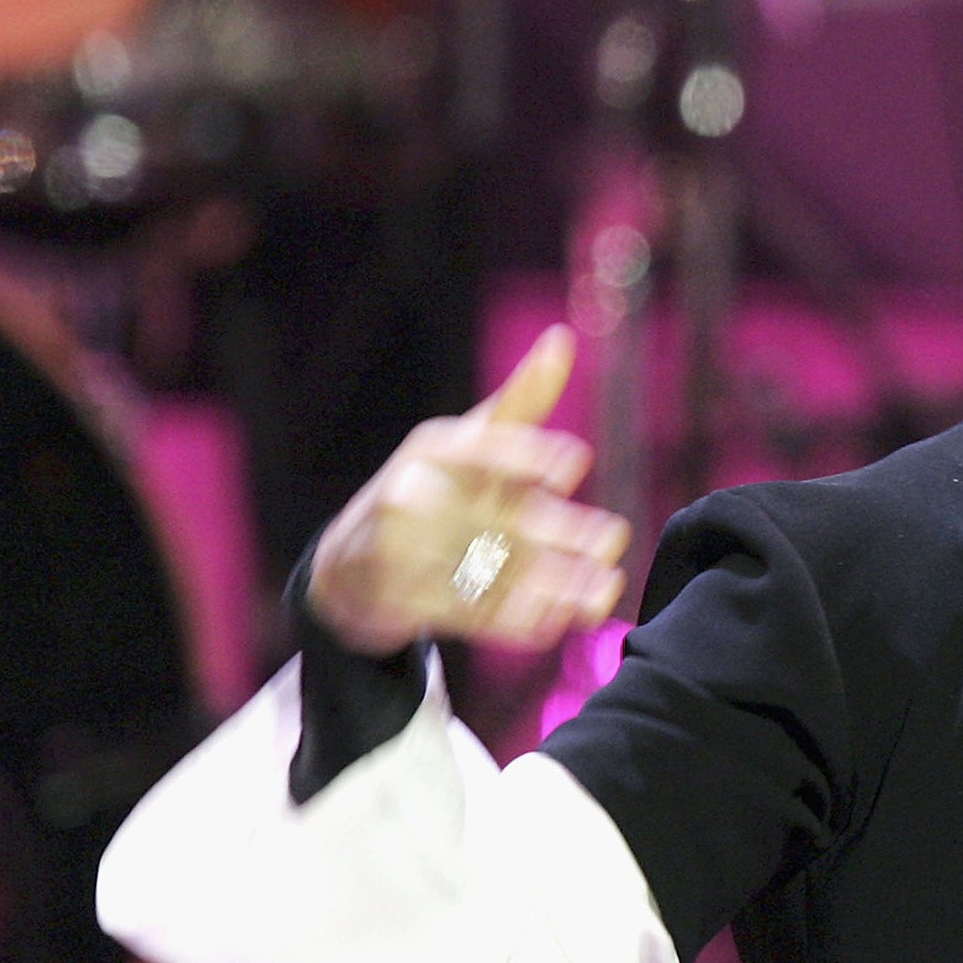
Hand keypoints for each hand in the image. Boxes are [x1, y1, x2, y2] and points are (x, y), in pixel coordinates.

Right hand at [308, 325, 632, 655]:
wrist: (349, 567)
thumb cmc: (433, 489)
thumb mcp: (468, 440)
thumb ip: (521, 400)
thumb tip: (563, 339)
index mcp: (436, 449)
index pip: (483, 448)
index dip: (526, 456)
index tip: (574, 463)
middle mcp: (414, 495)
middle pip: (496, 515)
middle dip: (559, 532)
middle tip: (612, 539)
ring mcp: (402, 549)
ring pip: (489, 568)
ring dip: (550, 585)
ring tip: (601, 593)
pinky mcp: (402, 599)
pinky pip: (466, 612)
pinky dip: (513, 620)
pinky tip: (556, 623)